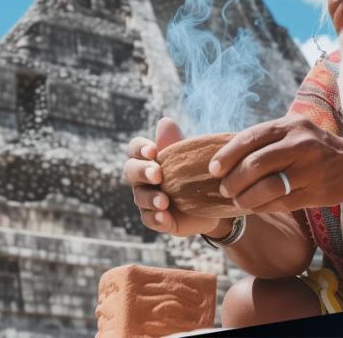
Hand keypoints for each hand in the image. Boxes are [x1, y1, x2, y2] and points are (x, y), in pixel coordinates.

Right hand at [123, 117, 222, 236]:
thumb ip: (174, 142)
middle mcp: (142, 179)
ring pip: (140, 198)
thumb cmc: (193, 171)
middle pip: (131, 171)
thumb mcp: (187, 156)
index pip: (134, 149)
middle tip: (157, 174)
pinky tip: (164, 217)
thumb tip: (165, 122)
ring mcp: (147, 200)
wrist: (211, 201)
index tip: (153, 150)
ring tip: (164, 201)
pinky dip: (156, 218)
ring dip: (151, 198)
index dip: (139, 148)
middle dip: (142, 171)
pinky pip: (149, 219)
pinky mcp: (156, 219)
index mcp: (147, 159)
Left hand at [208, 115, 342, 212]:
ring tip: (237, 200)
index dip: (228, 154)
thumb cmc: (312, 147)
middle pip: (256, 164)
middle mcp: (301, 144)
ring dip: (246, 197)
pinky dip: (262, 207)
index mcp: (290, 125)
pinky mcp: (316, 191)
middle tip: (224, 188)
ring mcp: (310, 168)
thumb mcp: (293, 132)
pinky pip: (281, 202)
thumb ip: (265, 140)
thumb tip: (225, 157)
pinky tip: (255, 207)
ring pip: (268, 187)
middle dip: (234, 180)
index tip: (213, 168)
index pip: (251, 137)